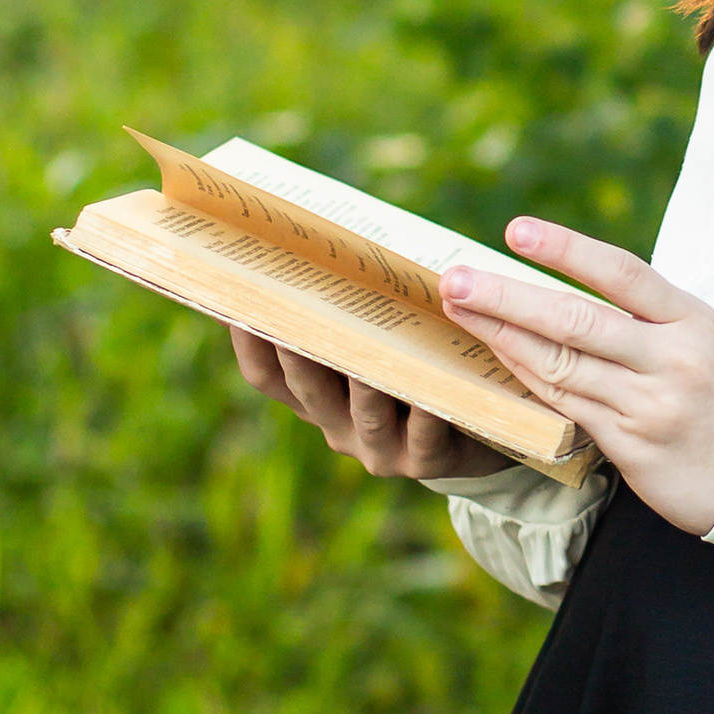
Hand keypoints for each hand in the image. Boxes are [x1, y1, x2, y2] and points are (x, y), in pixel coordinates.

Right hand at [226, 327, 513, 483]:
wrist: (477, 431)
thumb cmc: (416, 370)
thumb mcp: (377, 347)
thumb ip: (350, 318)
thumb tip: (315, 252)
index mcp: (318, 399)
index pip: (266, 376)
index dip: (249, 344)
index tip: (236, 301)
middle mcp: (338, 427)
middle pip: (309, 390)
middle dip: (299, 353)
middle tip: (294, 313)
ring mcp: (380, 449)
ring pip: (367, 414)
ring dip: (363, 382)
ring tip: (366, 349)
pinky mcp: (427, 461)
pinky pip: (426, 435)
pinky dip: (426, 412)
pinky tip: (432, 390)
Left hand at [438, 221, 713, 537]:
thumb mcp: (701, 340)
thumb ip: (645, 317)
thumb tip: (564, 288)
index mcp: (691, 319)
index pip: (622, 273)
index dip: (567, 250)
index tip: (517, 231)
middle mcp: (672, 357)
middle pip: (576, 319)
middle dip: (507, 297)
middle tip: (456, 278)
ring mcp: (651, 404)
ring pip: (561, 364)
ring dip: (502, 336)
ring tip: (459, 311)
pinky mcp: (634, 446)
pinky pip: (566, 405)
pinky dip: (526, 378)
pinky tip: (496, 357)